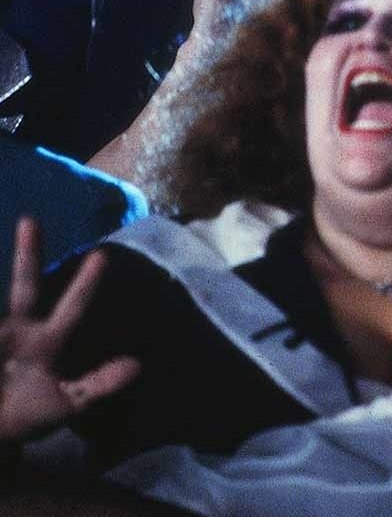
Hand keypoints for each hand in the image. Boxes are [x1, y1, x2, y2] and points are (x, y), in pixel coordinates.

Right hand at [0, 218, 138, 441]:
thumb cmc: (33, 412)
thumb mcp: (69, 403)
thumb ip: (99, 384)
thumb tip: (137, 366)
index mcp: (47, 339)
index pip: (71, 307)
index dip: (85, 284)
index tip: (101, 256)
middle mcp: (20, 329)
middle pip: (24, 287)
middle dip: (27, 254)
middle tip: (31, 220)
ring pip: (4, 303)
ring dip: (10, 297)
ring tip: (23, 227)